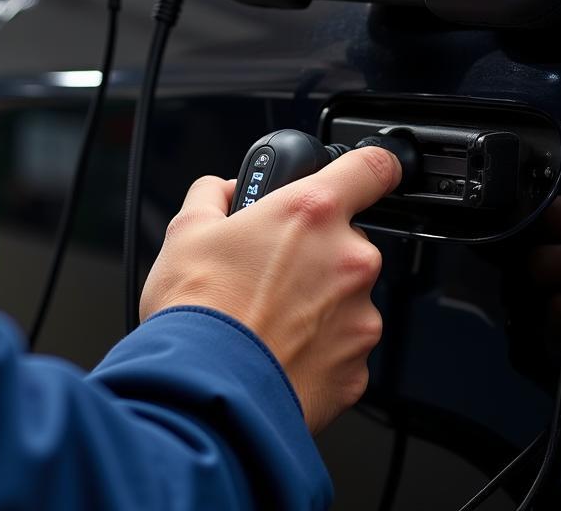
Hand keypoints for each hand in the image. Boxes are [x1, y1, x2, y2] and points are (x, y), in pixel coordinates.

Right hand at [140, 147, 400, 432]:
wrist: (204, 395)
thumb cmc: (197, 313)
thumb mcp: (187, 230)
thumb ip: (214, 195)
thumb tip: (223, 192)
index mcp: (312, 213)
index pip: (373, 167)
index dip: (369, 166)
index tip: (364, 173)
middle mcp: (348, 260)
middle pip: (348, 240)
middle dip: (315, 251)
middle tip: (270, 269)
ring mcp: (359, 317)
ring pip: (346, 295)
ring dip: (317, 301)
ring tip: (266, 317)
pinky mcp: (358, 368)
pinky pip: (342, 345)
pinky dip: (317, 346)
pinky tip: (277, 350)